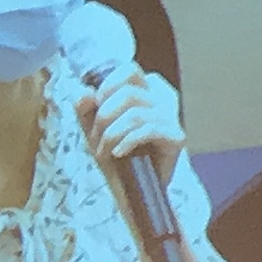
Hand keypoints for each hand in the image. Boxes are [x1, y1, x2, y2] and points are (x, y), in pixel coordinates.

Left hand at [76, 63, 185, 177]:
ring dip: (112, 134)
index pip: (129, 70)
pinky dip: (128, 141)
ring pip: (135, 113)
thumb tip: (85, 92)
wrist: (130, 191)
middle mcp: (163, 98)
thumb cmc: (115, 154)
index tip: (96, 106)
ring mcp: (171, 118)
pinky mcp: (176, 137)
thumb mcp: (93, 128)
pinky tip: (118, 153)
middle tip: (95, 139)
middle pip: (129, 93)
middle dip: (104, 117)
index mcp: (146, 88)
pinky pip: (149, 130)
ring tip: (103, 152)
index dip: (108, 86)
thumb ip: (85, 107)